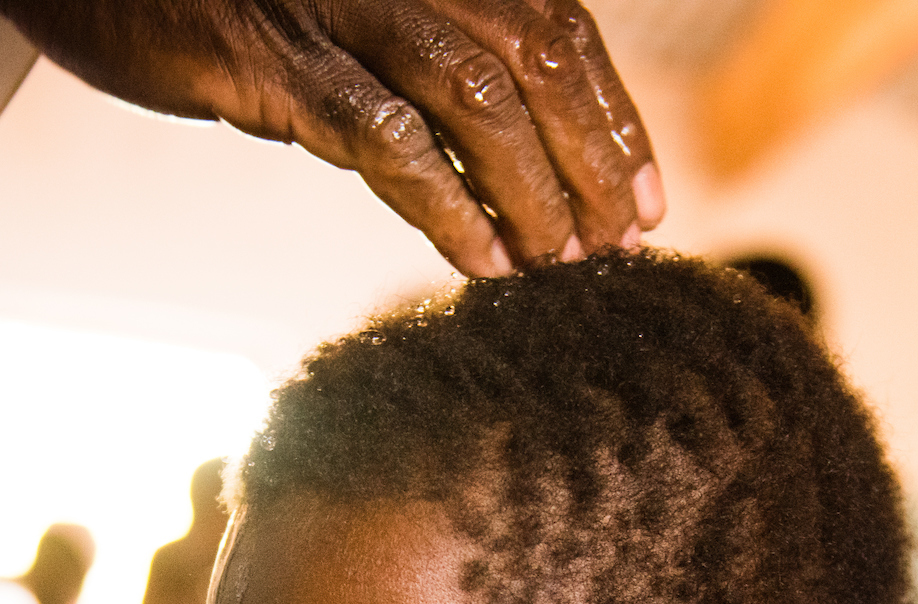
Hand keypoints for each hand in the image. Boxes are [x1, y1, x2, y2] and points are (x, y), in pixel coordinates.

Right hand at [0, 0, 662, 277]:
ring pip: (477, 95)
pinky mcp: (271, 56)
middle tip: (623, 244)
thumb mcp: (333, 21)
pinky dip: (444, 205)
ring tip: (562, 264)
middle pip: (537, 53)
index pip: (555, 19)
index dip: (611, 112)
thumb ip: (410, 64)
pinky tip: (480, 261)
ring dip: (532, 189)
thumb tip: (491, 161)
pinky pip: (384, 138)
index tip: (646, 195)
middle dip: (593, 157)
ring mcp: (335, 0)